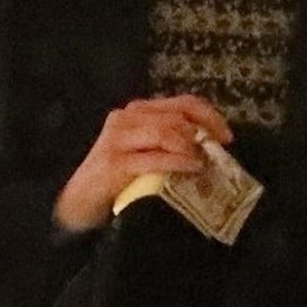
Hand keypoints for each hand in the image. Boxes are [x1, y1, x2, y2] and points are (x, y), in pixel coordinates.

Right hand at [52, 95, 233, 234]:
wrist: (79, 205)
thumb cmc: (118, 182)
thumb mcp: (148, 156)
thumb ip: (171, 145)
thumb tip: (210, 150)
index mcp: (138, 112)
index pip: (182, 102)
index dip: (209, 115)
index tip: (227, 137)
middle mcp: (127, 117)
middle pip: (176, 115)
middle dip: (204, 132)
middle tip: (220, 153)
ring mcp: (118, 138)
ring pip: (165, 130)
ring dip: (190, 145)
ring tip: (205, 162)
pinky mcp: (114, 162)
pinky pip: (153, 157)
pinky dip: (177, 161)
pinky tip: (191, 168)